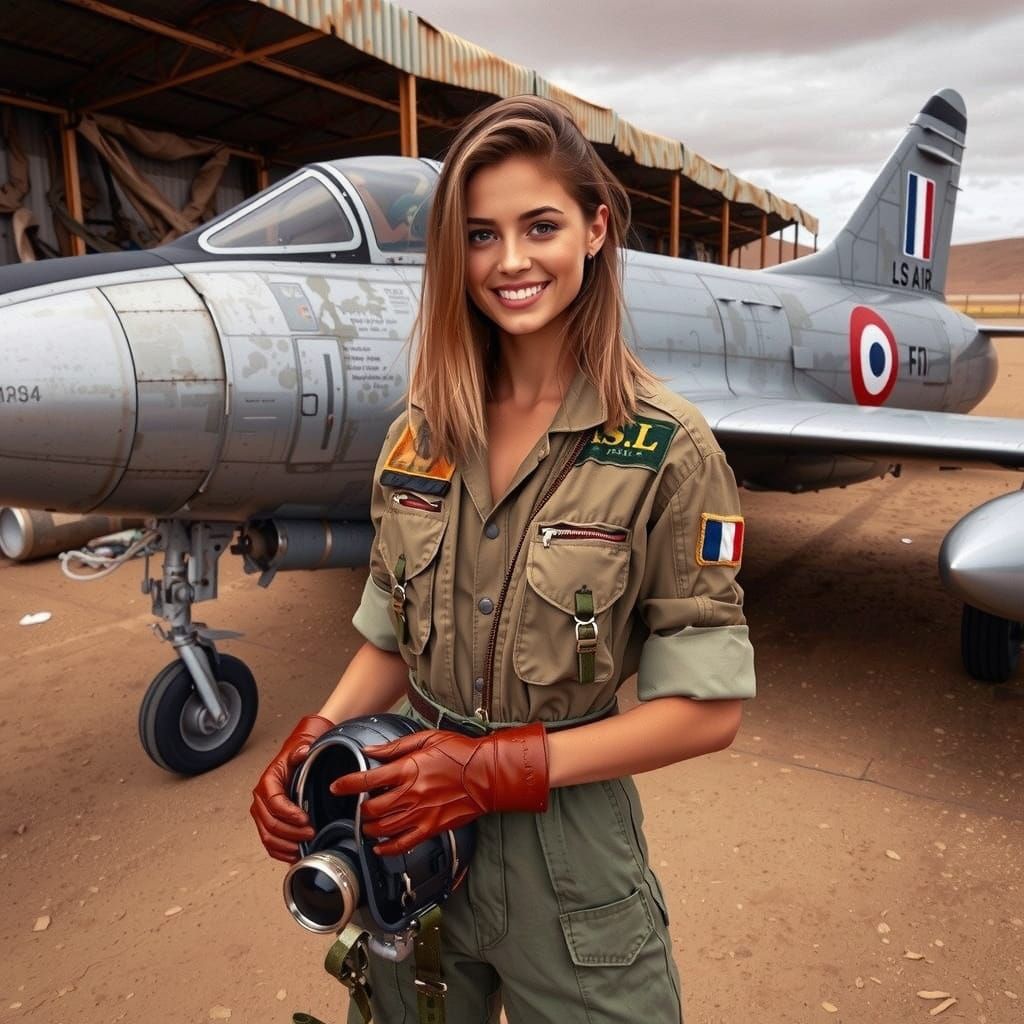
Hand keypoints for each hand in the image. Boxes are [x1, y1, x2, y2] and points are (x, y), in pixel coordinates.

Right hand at [250, 714, 333, 862]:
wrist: (292, 764)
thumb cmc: (295, 760)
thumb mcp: (298, 751)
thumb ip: (300, 752)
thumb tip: (303, 751)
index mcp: (267, 784)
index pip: (275, 804)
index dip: (290, 814)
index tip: (306, 819)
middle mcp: (260, 801)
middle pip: (271, 824)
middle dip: (292, 832)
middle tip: (311, 833)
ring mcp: (262, 815)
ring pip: (268, 837)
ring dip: (287, 845)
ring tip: (304, 846)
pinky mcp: (266, 824)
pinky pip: (269, 844)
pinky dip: (281, 852)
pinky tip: (295, 854)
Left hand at [329, 723, 548, 855]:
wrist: (487, 775)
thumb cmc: (460, 753)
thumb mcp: (427, 739)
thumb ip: (396, 747)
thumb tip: (371, 751)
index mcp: (407, 769)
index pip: (367, 780)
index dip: (346, 784)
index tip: (336, 786)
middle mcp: (410, 794)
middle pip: (372, 809)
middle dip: (361, 809)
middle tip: (360, 806)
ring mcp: (421, 814)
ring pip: (384, 828)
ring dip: (371, 827)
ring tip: (369, 823)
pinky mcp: (431, 828)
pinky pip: (403, 844)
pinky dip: (387, 848)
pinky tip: (380, 847)